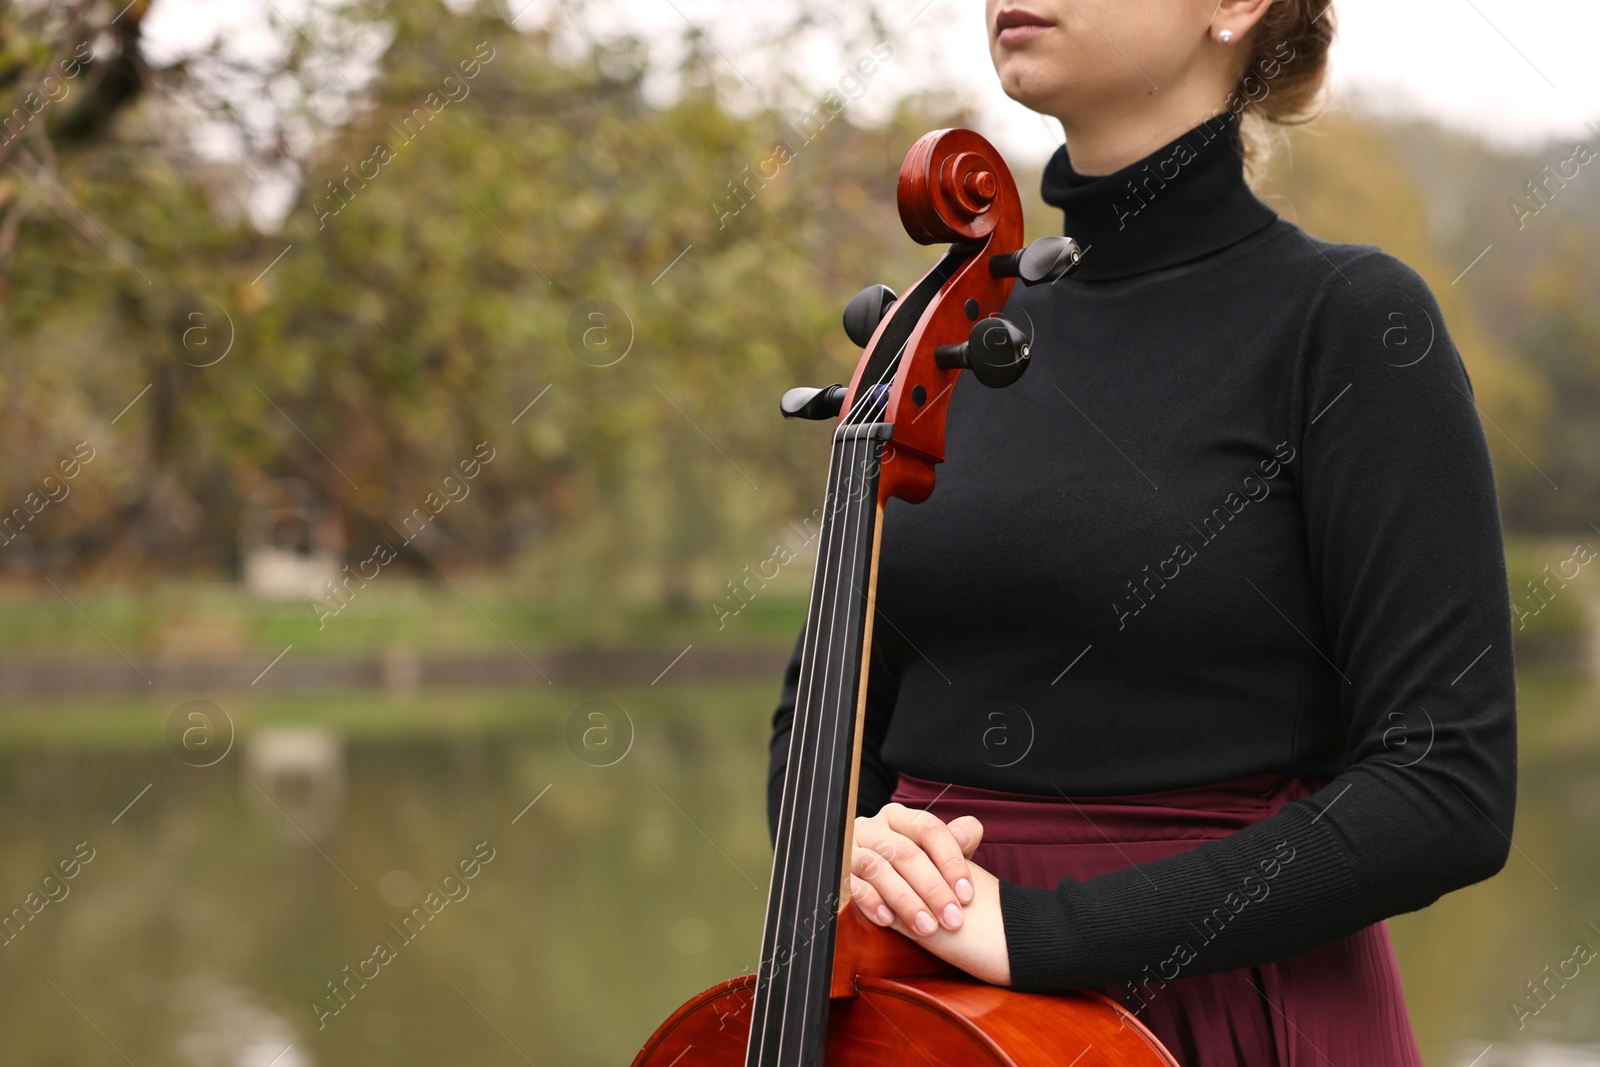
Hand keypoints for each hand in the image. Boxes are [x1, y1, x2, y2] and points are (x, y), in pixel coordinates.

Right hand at [848, 802, 1010, 985]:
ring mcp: (852, 848)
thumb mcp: (937, 854)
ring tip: (927, 928)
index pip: (929, 829)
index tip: (967, 895)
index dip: (951, 861)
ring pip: (879, 868)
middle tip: (952, 920)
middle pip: (906, 852)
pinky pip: (852, 884)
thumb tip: (969, 831)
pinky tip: (889, 921)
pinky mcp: (837, 872)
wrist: (874, 887)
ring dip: (905, 900)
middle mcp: (874, 828)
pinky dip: (871, 902)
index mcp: (900, 817)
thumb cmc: (914, 870)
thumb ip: (958, 840)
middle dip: (932, 889)